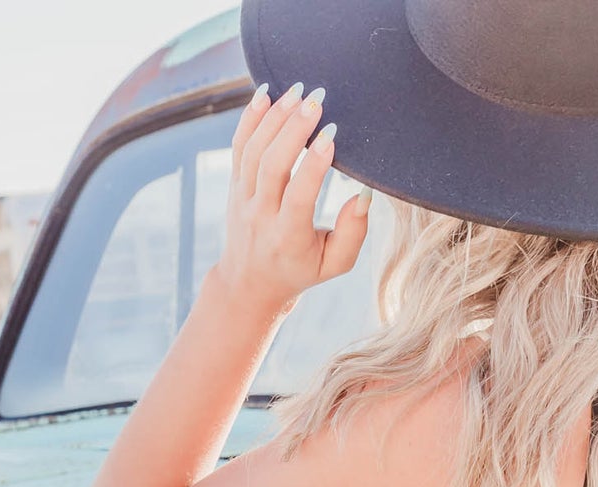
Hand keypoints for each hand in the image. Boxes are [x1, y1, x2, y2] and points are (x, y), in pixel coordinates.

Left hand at [213, 82, 370, 314]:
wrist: (250, 282)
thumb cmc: (300, 270)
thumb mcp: (333, 264)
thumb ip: (352, 234)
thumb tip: (363, 196)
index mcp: (288, 238)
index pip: (298, 196)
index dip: (314, 165)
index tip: (332, 135)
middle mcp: (261, 216)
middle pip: (272, 166)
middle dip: (294, 129)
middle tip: (316, 101)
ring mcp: (243, 198)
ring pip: (253, 151)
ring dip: (275, 117)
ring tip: (297, 92)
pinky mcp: (234, 184)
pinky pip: (238, 146)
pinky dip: (250, 117)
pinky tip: (267, 93)